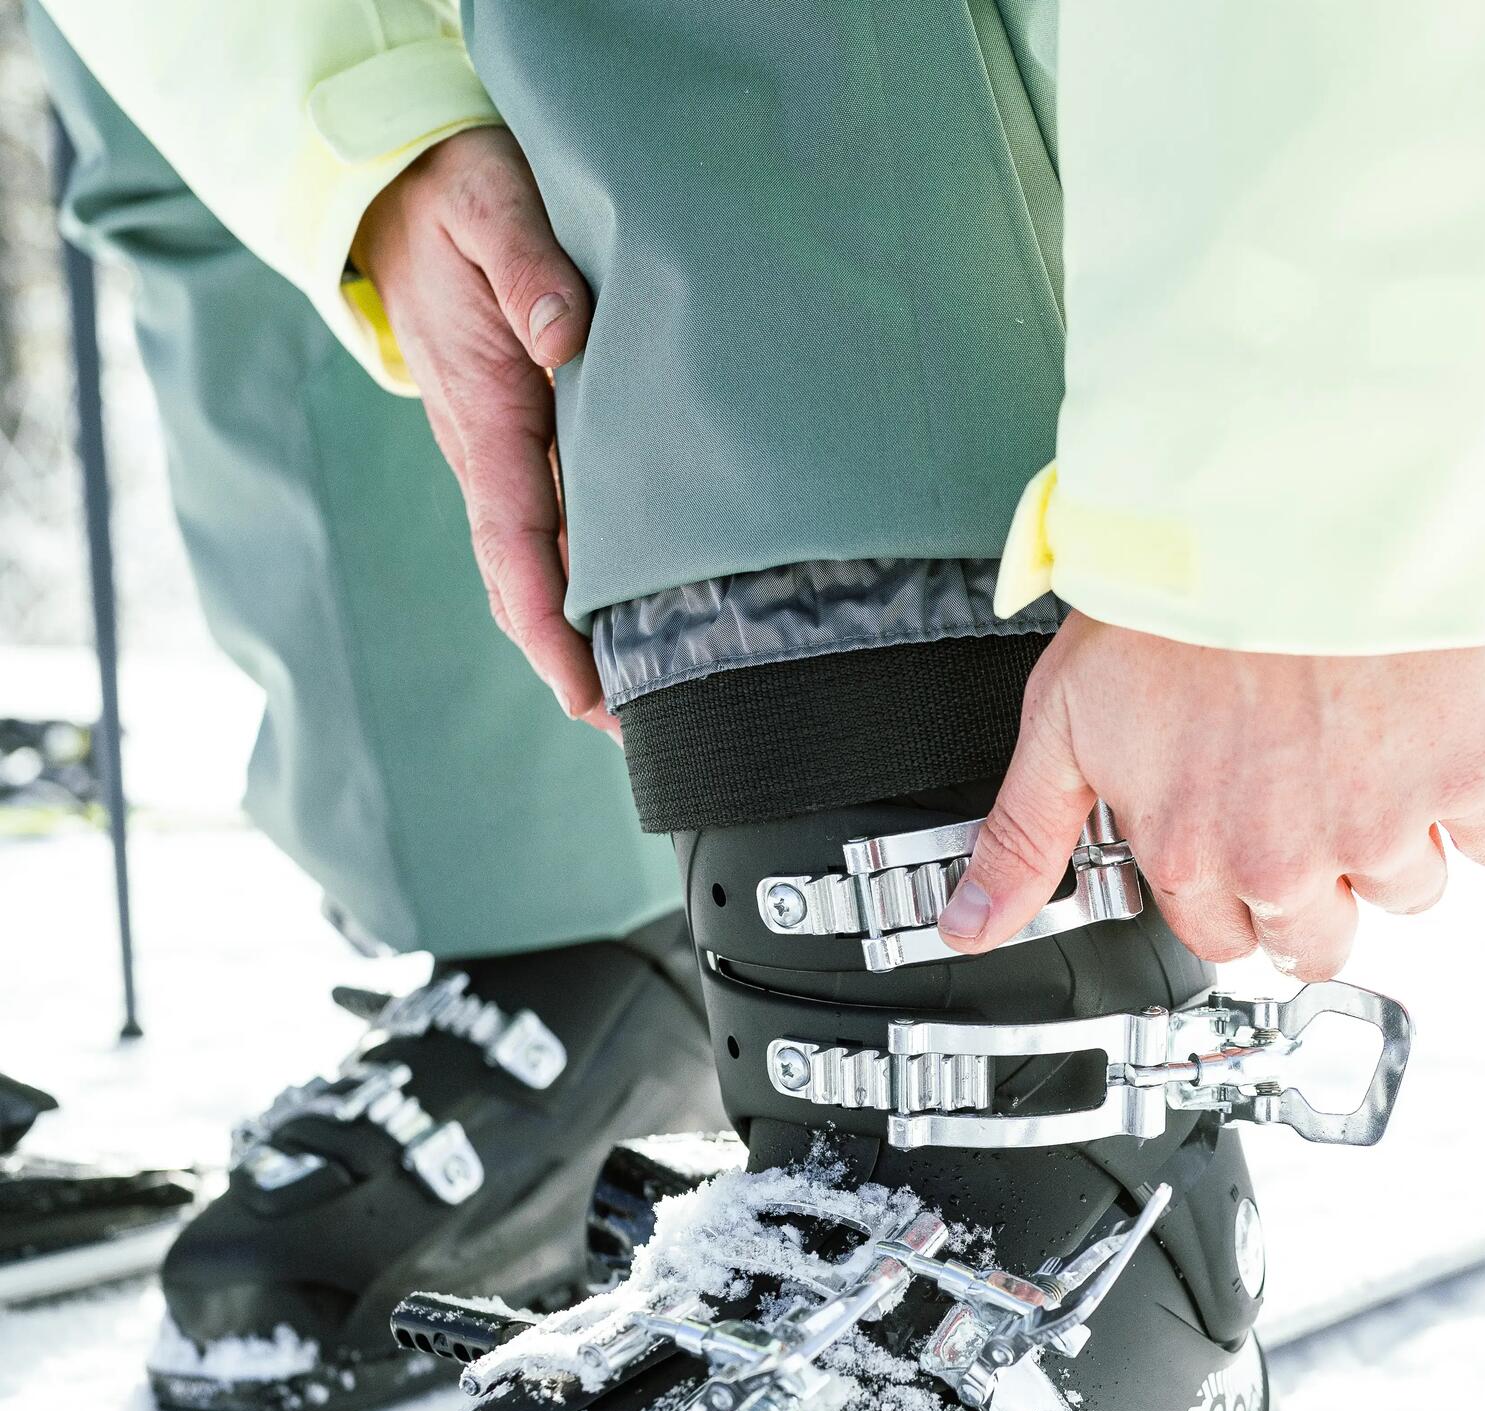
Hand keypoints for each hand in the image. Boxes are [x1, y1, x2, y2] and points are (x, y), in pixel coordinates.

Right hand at [353, 128, 610, 726]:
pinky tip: (645, 614)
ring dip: (586, 634)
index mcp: (485, 416)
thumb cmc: (459, 196)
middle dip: (574, 661)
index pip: (513, 543)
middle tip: (643, 727)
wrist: (409, 185)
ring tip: (651, 697)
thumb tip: (567, 334)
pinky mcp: (528, 442)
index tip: (583, 688)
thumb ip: (527, 267)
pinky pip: (559, 529)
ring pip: (545, 565)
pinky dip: (593, 582)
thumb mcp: (491, 207)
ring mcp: (507, 453)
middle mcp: (491, 452)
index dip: (547, 624)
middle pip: (528, 582)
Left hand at [937, 617, 1484, 978]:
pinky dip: (1480, 810)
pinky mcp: (1467, 776)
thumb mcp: (1059, 725)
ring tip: (1368, 765)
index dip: (1228, 886)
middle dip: (1311, 893)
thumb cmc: (1168, 602)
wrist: (1284, 506)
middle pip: (1316, 941)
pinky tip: (1442, 759)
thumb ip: (1021, 841)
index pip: (1220, 936)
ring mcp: (1384, 826)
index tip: (1239, 832)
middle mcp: (1289, 863)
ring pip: (1408, 893)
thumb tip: (965, 932)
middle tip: (1307, 811)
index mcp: (1194, 858)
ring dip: (1394, 848)